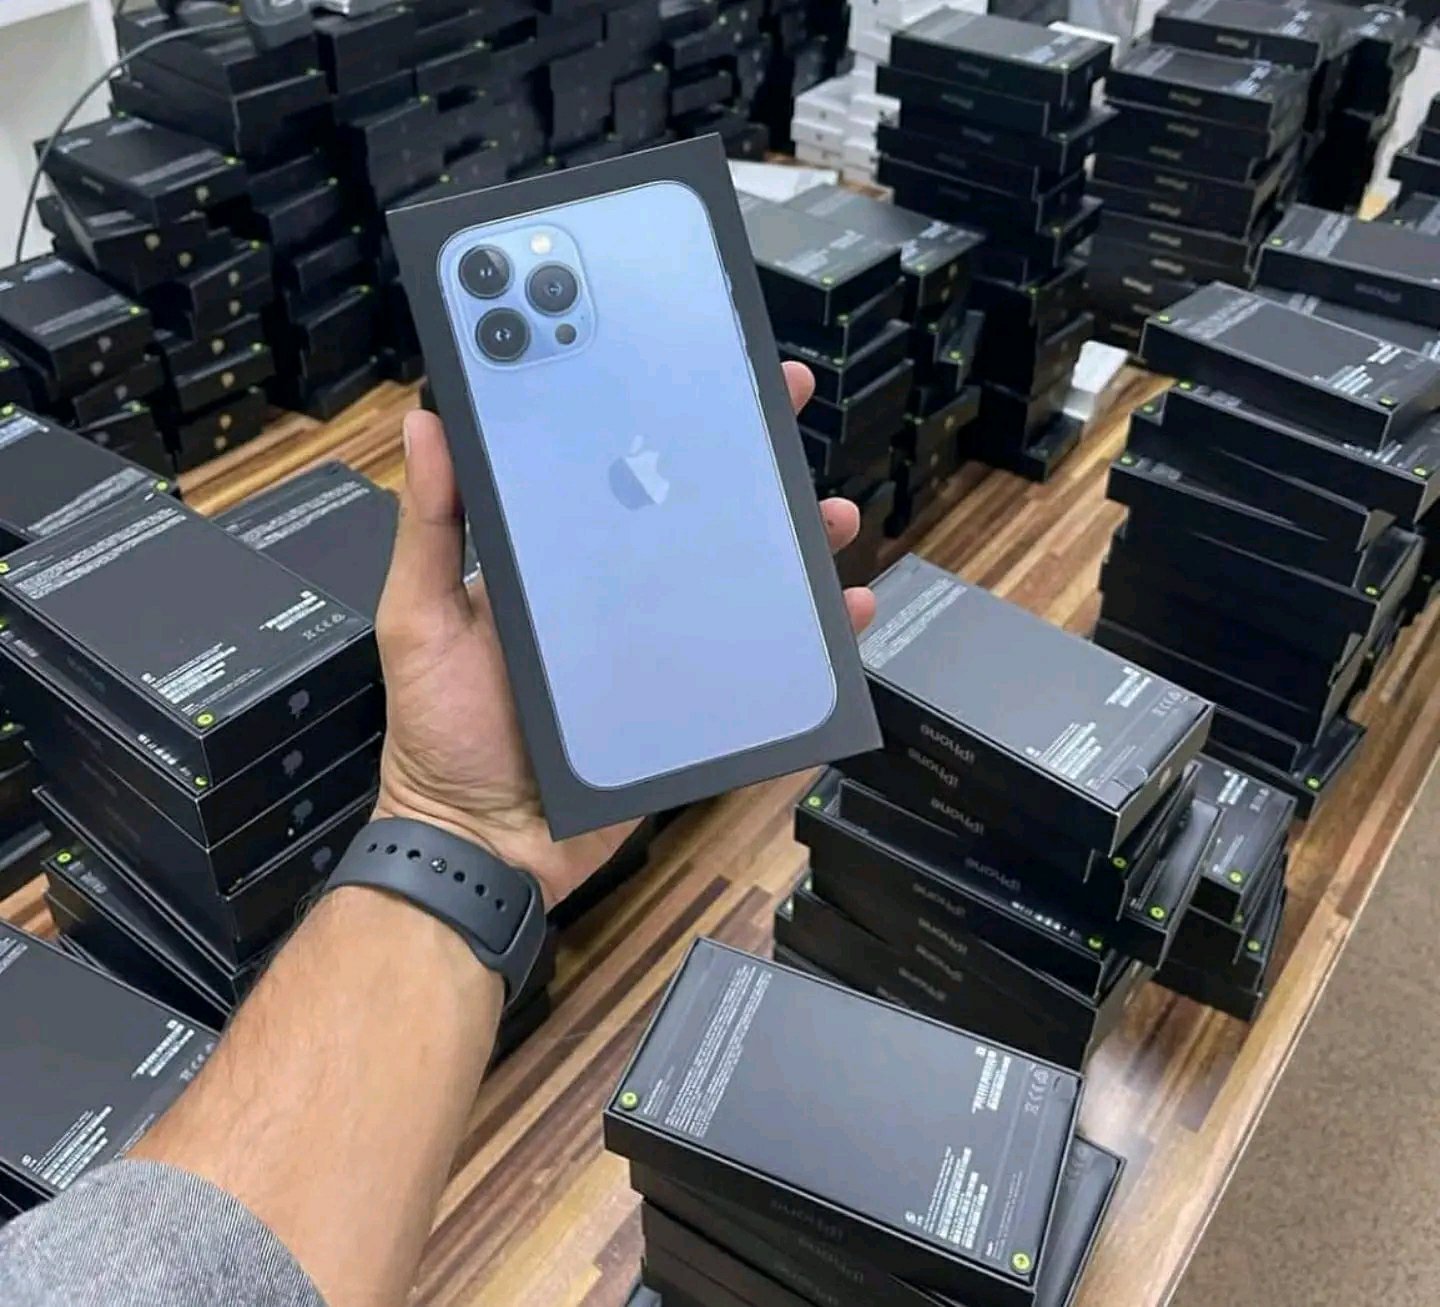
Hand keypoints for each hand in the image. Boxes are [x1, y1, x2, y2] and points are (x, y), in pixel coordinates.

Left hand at [373, 361, 876, 908]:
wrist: (484, 845)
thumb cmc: (440, 732)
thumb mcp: (419, 618)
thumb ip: (430, 528)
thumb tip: (428, 423)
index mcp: (561, 561)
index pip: (615, 468)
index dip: (655, 413)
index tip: (690, 361)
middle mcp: (618, 595)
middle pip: (693, 512)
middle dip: (744, 459)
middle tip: (783, 406)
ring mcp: (662, 648)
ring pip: (741, 580)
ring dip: (793, 541)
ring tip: (831, 514)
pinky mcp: (693, 702)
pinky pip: (760, 662)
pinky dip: (810, 638)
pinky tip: (847, 609)